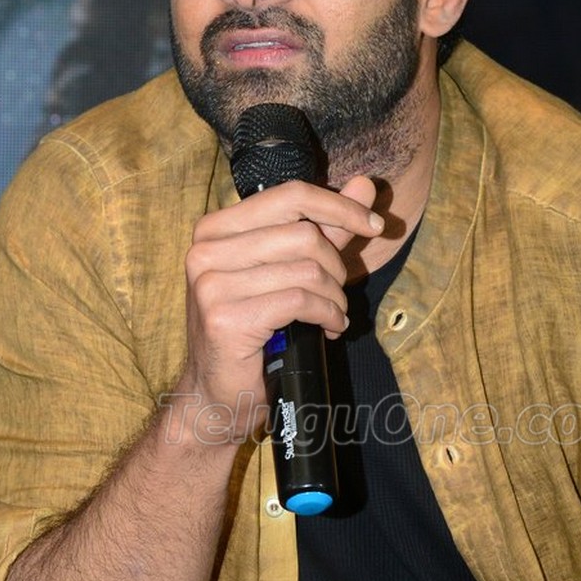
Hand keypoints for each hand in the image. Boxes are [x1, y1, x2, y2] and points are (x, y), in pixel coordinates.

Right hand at [180, 174, 381, 432]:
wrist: (216, 394)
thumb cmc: (253, 333)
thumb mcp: (287, 272)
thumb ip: (325, 229)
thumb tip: (365, 186)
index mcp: (215, 229)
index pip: (290, 196)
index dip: (339, 206)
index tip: (374, 225)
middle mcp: (205, 250)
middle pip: (303, 234)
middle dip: (335, 266)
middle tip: (336, 295)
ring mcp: (210, 283)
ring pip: (305, 269)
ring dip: (333, 297)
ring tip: (332, 316)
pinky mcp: (225, 317)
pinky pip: (299, 300)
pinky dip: (327, 314)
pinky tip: (328, 329)